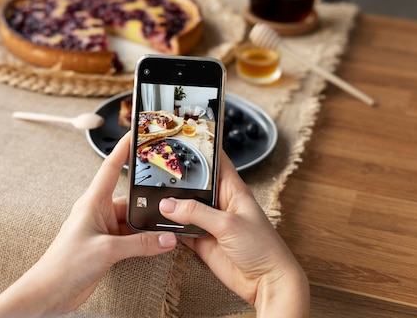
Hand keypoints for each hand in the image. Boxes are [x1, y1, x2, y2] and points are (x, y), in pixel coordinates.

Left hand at [0, 132, 176, 317]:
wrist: (51, 292)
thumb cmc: (65, 264)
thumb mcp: (107, 250)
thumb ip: (140, 244)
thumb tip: (166, 239)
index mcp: (93, 201)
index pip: (112, 167)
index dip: (124, 148)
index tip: (137, 133)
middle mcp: (99, 212)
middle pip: (131, 199)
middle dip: (149, 201)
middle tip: (170, 199)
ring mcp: (104, 229)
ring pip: (133, 220)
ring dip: (148, 226)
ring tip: (168, 228)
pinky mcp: (107, 246)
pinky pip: (131, 237)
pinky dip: (144, 241)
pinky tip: (157, 244)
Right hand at [159, 151, 309, 317]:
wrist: (266, 282)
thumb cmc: (262, 248)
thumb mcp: (228, 224)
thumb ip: (196, 213)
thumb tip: (168, 205)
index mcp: (233, 190)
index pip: (216, 160)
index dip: (202, 146)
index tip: (184, 133)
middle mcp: (220, 203)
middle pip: (195, 183)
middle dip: (178, 177)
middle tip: (156, 166)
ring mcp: (210, 222)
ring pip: (184, 206)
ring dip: (170, 204)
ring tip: (150, 194)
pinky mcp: (202, 241)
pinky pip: (181, 229)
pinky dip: (169, 227)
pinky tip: (157, 221)